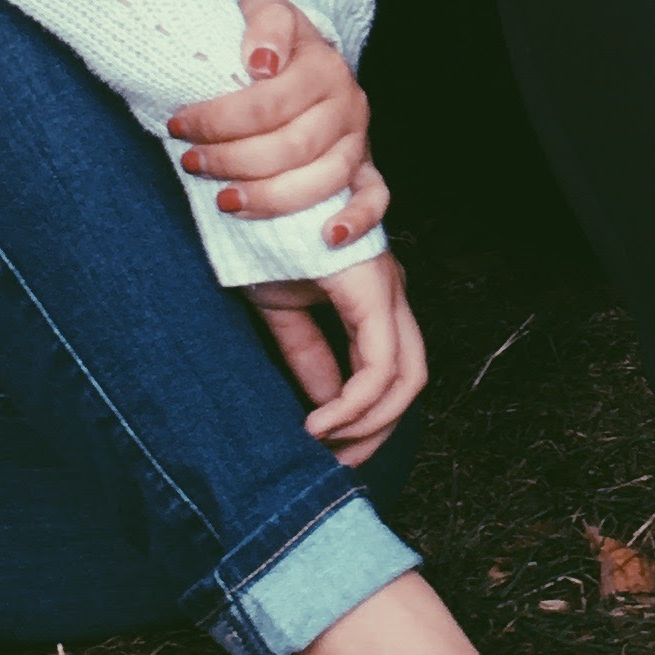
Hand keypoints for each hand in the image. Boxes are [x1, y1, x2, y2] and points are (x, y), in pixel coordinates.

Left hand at [169, 0, 384, 247]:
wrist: (303, 54)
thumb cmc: (270, 41)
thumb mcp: (265, 11)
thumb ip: (265, 25)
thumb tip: (261, 63)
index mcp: (324, 65)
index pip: (269, 103)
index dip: (219, 119)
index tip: (179, 125)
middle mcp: (348, 103)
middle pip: (292, 146)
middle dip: (233, 160)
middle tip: (191, 163)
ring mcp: (359, 139)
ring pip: (323, 179)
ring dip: (271, 197)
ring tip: (225, 200)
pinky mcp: (365, 166)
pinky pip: (374, 198)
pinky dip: (356, 220)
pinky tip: (327, 237)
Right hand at [251, 253, 426, 458]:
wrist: (244, 188)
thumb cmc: (261, 237)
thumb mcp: (282, 311)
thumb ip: (309, 357)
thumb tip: (324, 407)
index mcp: (372, 296)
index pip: (389, 373)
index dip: (365, 421)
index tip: (327, 452)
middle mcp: (389, 292)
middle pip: (410, 383)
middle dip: (376, 433)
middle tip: (337, 466)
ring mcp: (386, 288)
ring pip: (406, 380)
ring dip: (368, 427)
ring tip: (324, 448)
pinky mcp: (371, 290)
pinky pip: (380, 367)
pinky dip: (355, 406)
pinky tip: (319, 424)